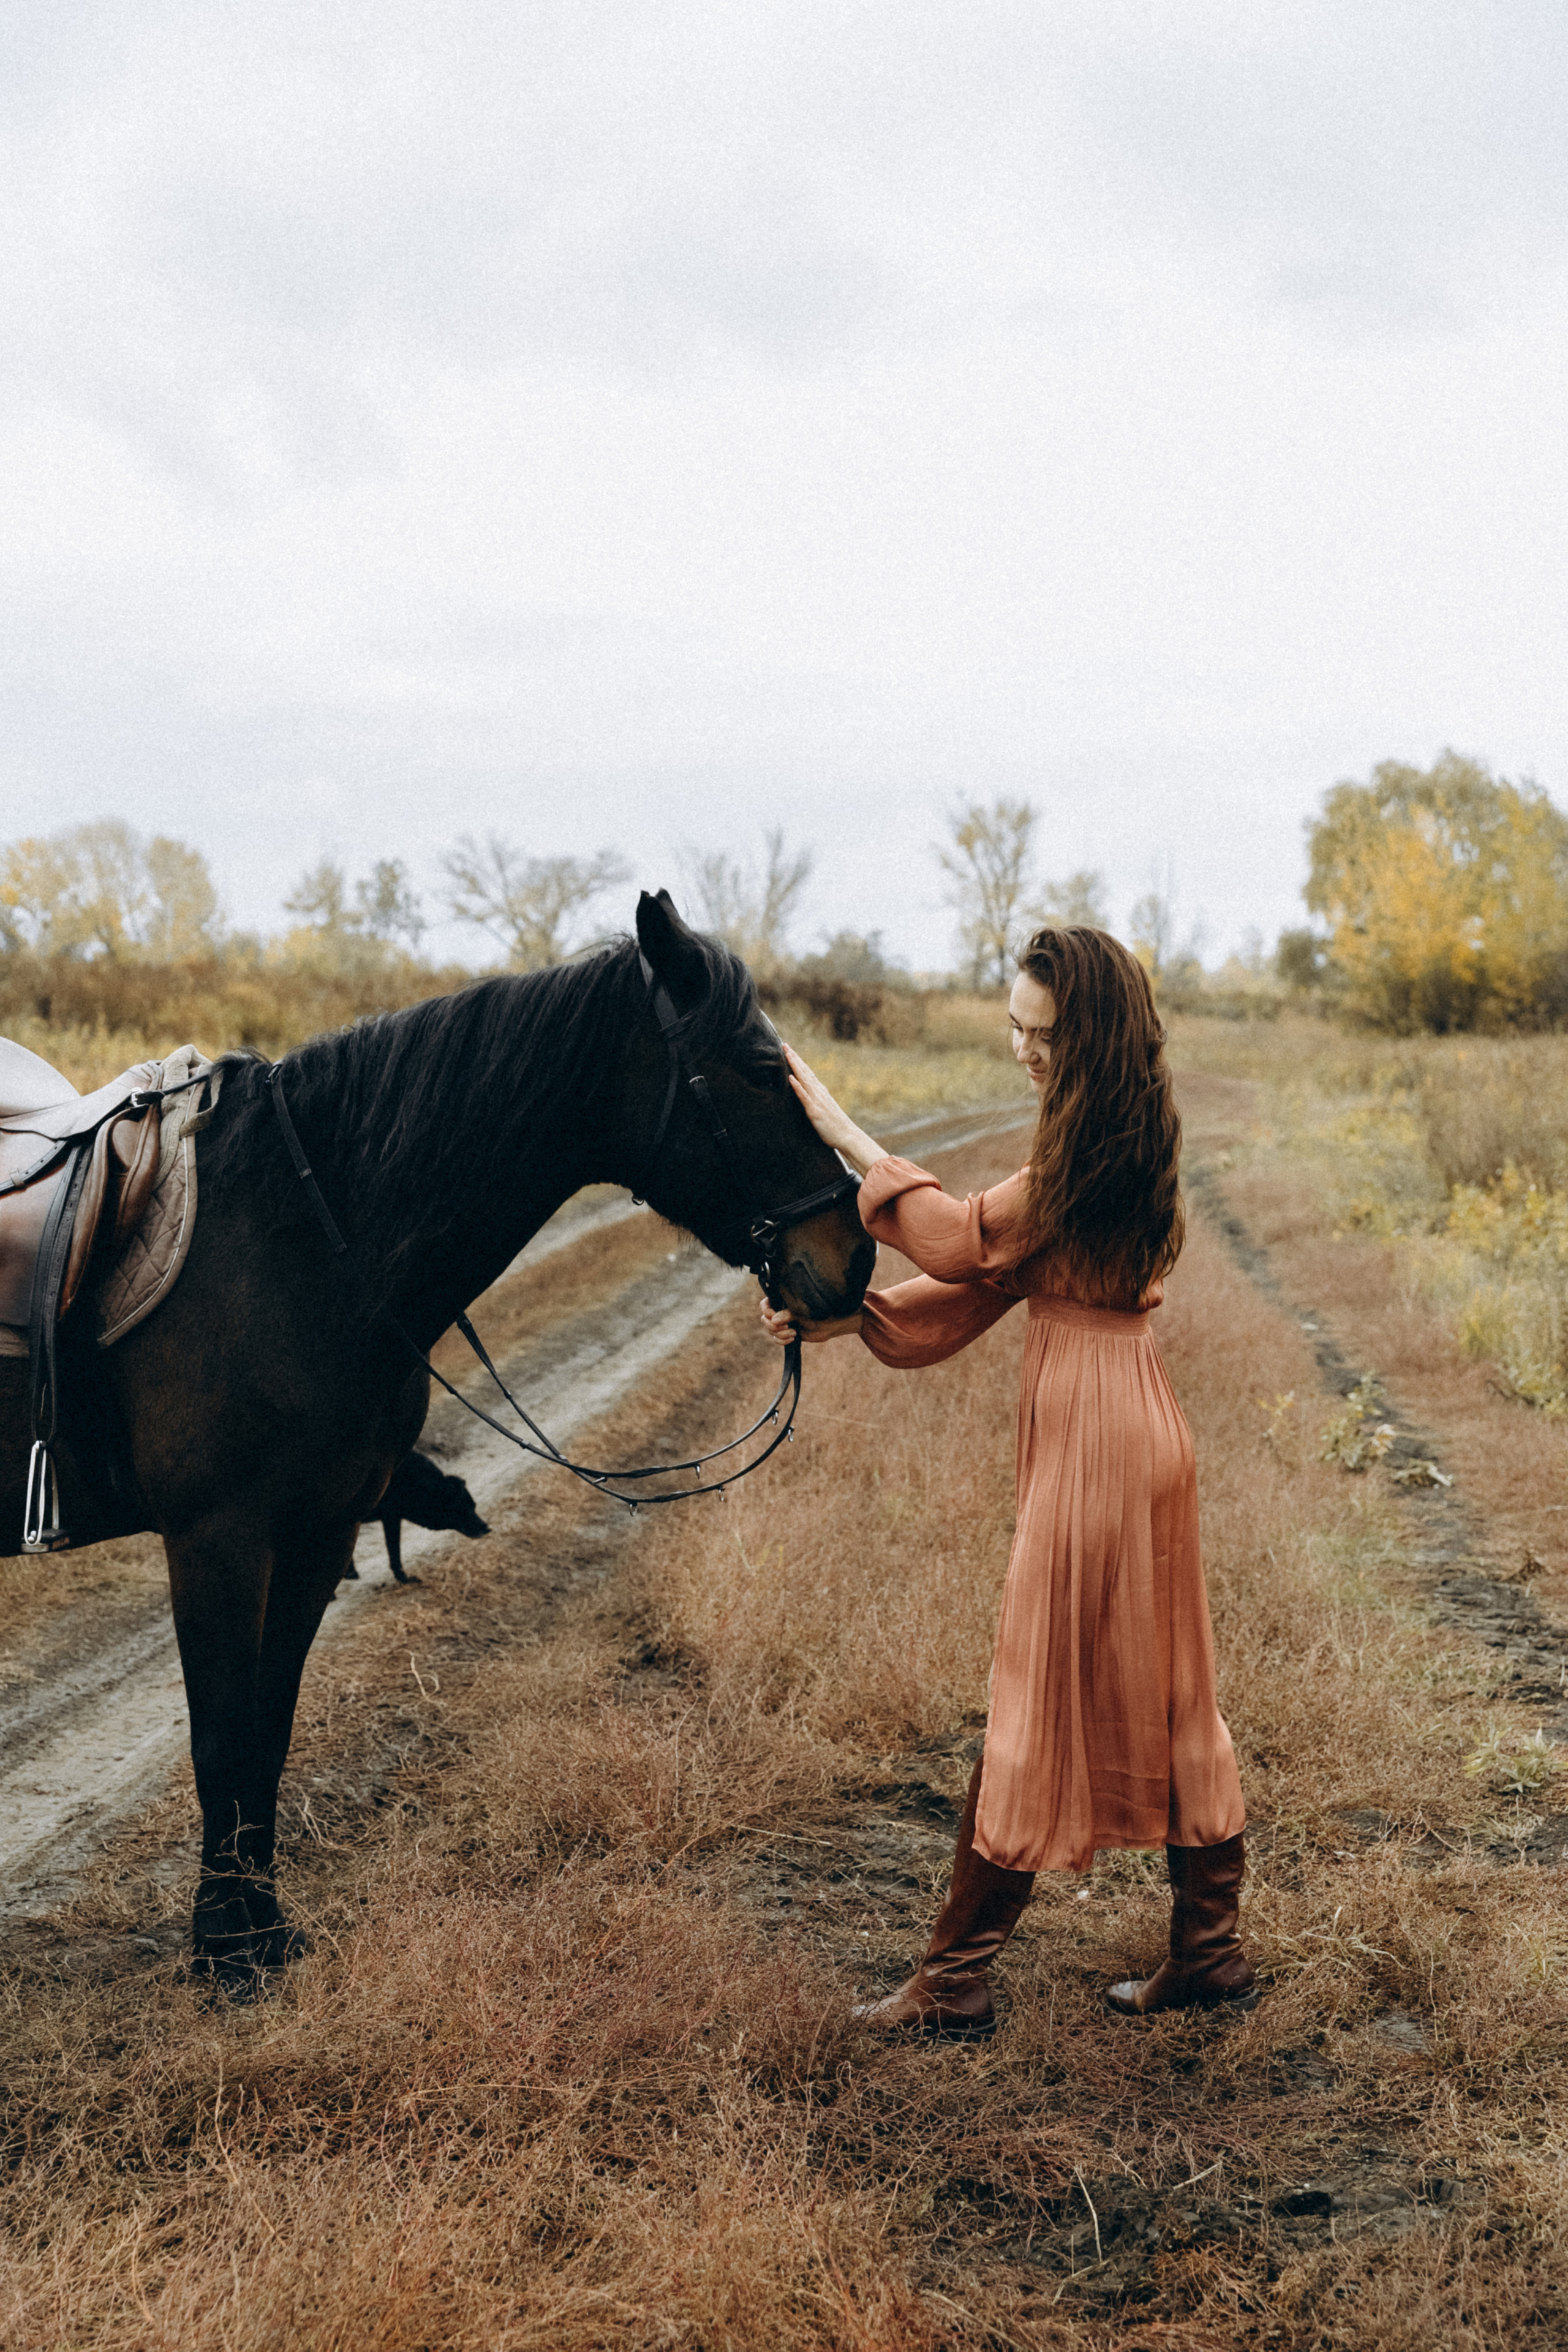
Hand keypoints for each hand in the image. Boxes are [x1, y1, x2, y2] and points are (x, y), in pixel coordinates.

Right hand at [759, 1297, 864, 1345]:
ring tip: (793, 1332)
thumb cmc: (820, 1311)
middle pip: (765, 1319)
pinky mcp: (788, 1334)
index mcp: (784, 1300)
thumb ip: (788, 1313)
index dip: (767, 1311)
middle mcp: (782, 1311)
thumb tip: (774, 1320)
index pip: (765, 1304)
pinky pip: (776, 1339)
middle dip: (773, 1326)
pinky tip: (794, 1338)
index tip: (774, 1316)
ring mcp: (784, 1323)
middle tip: (787, 1326)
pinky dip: (782, 1341)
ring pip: (770, 1330)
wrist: (833, 1324)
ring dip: (780, 1334)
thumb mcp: (803, 1311)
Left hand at [783, 1045, 885, 1176]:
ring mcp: (817, 1100)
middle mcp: (819, 1092)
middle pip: (804, 1071)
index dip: (798, 1061)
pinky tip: (791, 1078)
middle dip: (794, 1057)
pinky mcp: (814, 1111)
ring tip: (786, 1054)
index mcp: (820, 1092)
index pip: (807, 1072)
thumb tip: (810, 1096)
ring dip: (794, 1066)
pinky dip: (797, 1086)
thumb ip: (817, 1101)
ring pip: (803, 1079)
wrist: (847, 1136)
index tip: (790, 1050)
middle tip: (784, 1044)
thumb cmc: (836, 1126)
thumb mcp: (825, 1109)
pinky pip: (804, 1096)